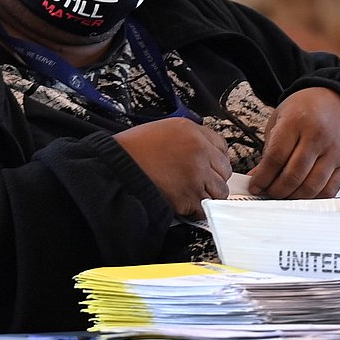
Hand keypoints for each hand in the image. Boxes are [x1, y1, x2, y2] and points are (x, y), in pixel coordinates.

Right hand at [112, 117, 231, 215]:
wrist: (114, 171)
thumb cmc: (132, 152)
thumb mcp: (162, 130)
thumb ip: (187, 138)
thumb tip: (204, 150)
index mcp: (191, 131)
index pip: (222, 146)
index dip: (216, 158)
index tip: (210, 165)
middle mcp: (198, 150)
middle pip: (224, 169)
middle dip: (214, 177)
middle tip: (199, 181)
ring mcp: (196, 174)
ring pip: (219, 190)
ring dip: (208, 194)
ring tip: (192, 193)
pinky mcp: (189, 196)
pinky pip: (206, 207)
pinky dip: (198, 209)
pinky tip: (185, 203)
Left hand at [247, 87, 339, 199]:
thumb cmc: (307, 109)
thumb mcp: (281, 118)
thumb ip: (270, 148)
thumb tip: (257, 177)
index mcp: (297, 121)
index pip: (276, 157)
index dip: (263, 177)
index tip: (255, 186)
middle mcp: (318, 136)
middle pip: (293, 176)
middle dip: (275, 190)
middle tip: (267, 192)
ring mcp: (335, 151)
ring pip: (311, 187)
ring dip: (293, 197)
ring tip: (283, 195)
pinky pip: (329, 190)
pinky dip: (313, 198)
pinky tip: (302, 195)